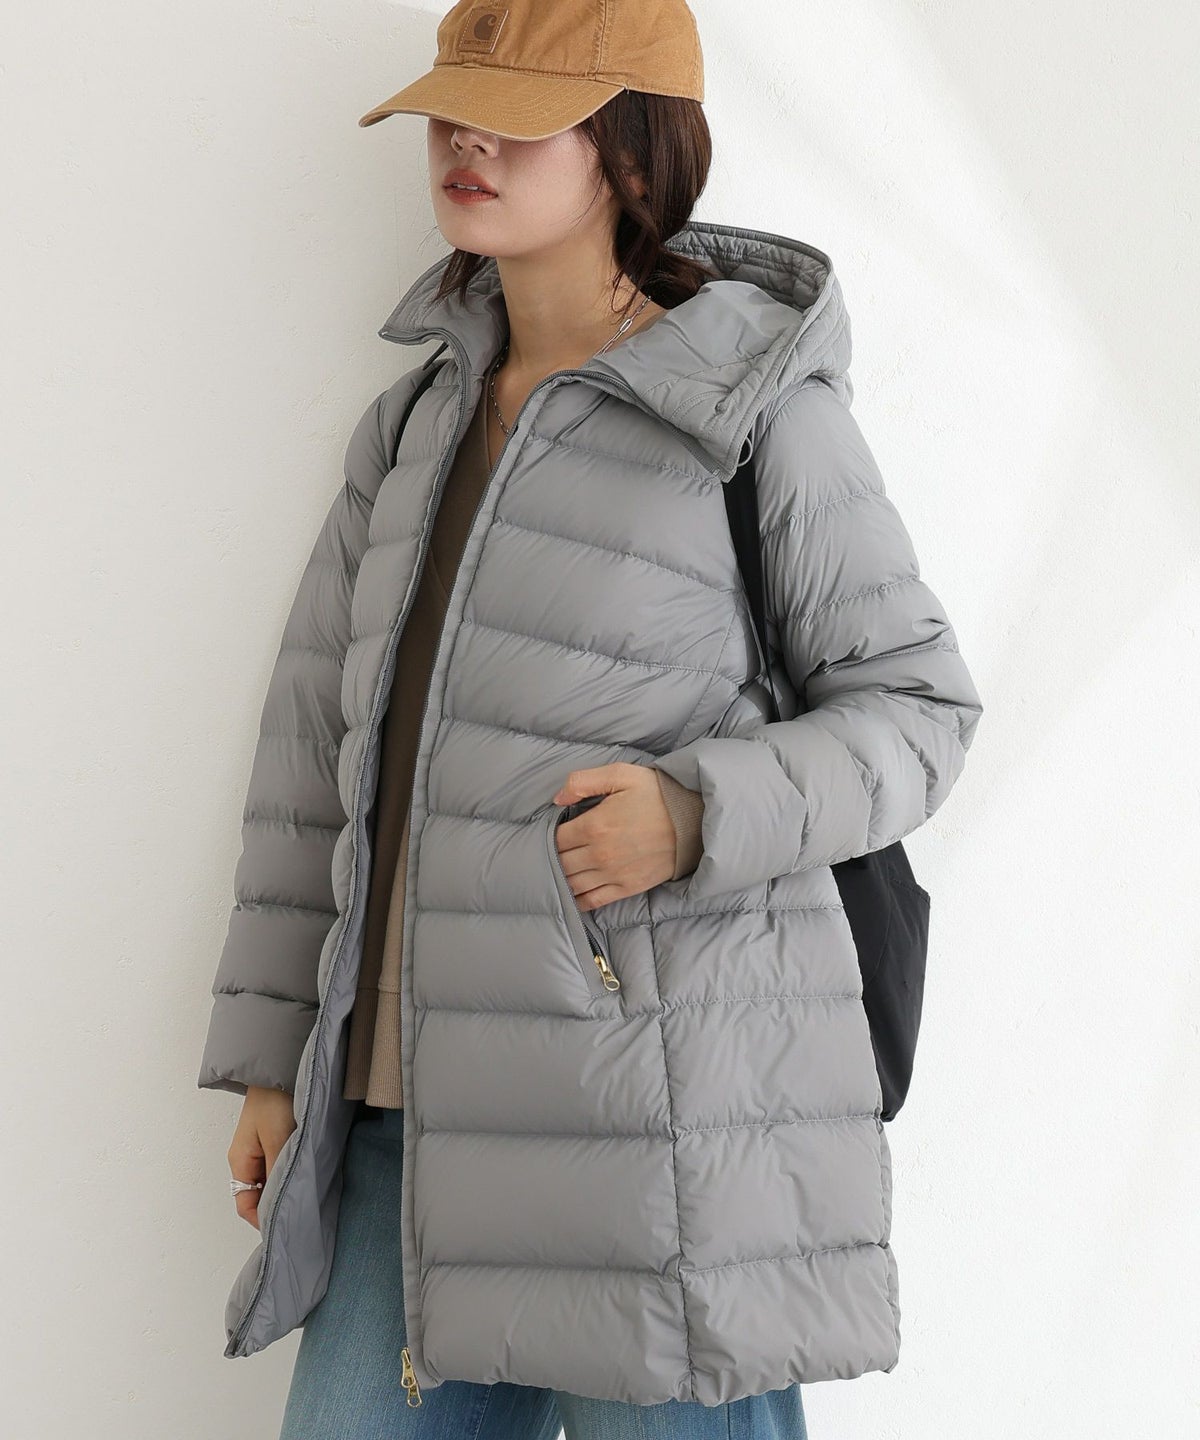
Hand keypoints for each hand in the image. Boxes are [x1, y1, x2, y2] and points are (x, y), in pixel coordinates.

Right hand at [228, 1086, 296, 1230]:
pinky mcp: (272, 1140)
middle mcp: (246, 1159)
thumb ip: (276, 1171)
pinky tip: (304, 1171)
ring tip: (305, 1192)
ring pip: (269, 1180)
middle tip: (301, 1210)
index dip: (262, 1218)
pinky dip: (288, 1171)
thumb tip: (276, 1203)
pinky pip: (277, 1165)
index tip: (286, 1223)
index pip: (245, 1204)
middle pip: (257, 1194)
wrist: (279, 1069)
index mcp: (240, 1161)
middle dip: (275, 1204)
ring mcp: (259, 1149)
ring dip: (283, 1186)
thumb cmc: (274, 1100)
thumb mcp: (277, 1138)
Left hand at [551, 763, 675, 911]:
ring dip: (562, 878)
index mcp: (594, 826)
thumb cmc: (657, 794)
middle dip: (553, 857)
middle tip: (555, 852)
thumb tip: (557, 798)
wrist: (693, 821)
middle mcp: (600, 854)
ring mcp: (613, 874)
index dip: (549, 836)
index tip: (553, 832)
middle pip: (560, 863)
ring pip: (572, 884)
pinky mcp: (627, 888)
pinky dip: (578, 900)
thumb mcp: (621, 774)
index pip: (555, 839)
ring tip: (561, 870)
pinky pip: (592, 900)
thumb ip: (583, 781)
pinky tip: (572, 893)